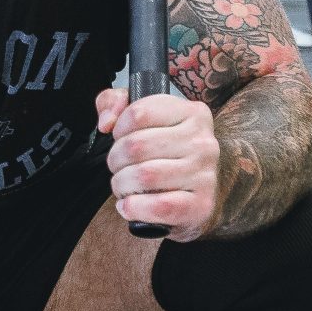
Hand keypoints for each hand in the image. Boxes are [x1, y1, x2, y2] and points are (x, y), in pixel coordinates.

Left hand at [95, 88, 219, 241]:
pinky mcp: (201, 205)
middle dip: (115, 159)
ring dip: (121, 184)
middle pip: (137, 145)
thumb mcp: (141, 117)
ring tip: (123, 186)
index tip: (120, 138)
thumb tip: (106, 121)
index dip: (118, 128)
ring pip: (144, 175)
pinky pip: (158, 206)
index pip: (139, 113)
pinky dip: (133, 207)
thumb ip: (114, 102)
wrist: (196, 195)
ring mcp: (205, 175)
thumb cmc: (166, 154)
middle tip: (117, 167)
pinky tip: (129, 205)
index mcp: (193, 114)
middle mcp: (204, 143)